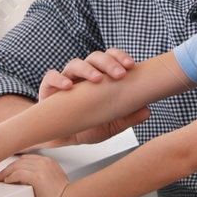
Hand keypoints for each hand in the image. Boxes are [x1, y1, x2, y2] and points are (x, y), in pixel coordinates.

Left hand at [0, 154, 71, 196]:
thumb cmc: (60, 193)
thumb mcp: (52, 177)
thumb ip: (41, 173)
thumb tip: (25, 178)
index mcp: (48, 161)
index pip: (26, 159)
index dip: (15, 164)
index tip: (8, 170)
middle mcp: (44, 162)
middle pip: (20, 161)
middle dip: (7, 168)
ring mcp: (41, 168)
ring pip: (17, 166)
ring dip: (6, 173)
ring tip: (0, 179)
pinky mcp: (37, 177)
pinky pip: (19, 174)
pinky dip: (11, 177)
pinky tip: (7, 181)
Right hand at [31, 49, 149, 147]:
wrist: (61, 139)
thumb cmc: (86, 127)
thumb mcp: (110, 126)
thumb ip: (127, 118)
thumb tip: (147, 111)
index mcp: (99, 78)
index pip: (111, 58)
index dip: (120, 57)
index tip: (131, 65)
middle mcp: (83, 75)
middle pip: (95, 57)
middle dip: (109, 62)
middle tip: (120, 75)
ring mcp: (65, 79)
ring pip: (75, 63)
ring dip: (87, 68)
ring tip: (97, 79)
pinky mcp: (48, 88)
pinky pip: (52, 77)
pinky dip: (59, 79)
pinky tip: (68, 87)